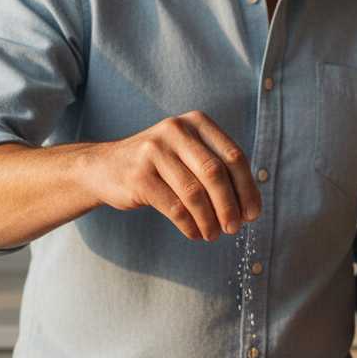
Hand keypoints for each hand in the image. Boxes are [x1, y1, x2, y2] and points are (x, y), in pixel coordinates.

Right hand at [89, 111, 260, 240]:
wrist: (104, 168)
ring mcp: (154, 151)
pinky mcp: (139, 176)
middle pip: (216, 174)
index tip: (252, 214)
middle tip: (235, 229)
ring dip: (210, 221)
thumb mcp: (188, 155)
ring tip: (214, 234)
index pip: (233, 156)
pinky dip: (190, 225)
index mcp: (196, 123)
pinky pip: (175, 207)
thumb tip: (250, 207)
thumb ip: (218, 171)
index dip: (247, 188)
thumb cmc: (158, 166)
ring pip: (195, 193)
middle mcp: (176, 130)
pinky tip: (195, 233)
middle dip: (230, 206)